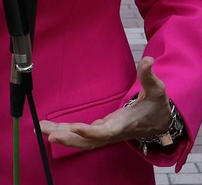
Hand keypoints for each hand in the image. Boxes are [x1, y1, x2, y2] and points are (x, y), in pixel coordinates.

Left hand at [41, 57, 173, 150]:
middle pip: (87, 141)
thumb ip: (149, 76)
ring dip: (61, 136)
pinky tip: (50, 130)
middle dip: (68, 138)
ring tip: (41, 129)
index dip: (90, 132)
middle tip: (48, 134)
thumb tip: (148, 60)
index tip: (75, 128)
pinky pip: (80, 136)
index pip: (105, 132)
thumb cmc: (157, 107)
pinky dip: (65, 133)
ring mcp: (104, 134)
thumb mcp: (157, 90)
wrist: (160, 124)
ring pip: (81, 140)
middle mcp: (111, 133)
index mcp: (123, 124)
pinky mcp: (100, 132)